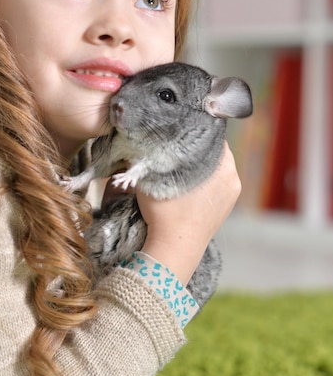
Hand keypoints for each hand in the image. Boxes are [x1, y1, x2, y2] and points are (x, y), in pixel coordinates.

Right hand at [136, 141, 240, 284]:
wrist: (175, 249)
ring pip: (216, 168)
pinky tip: (187, 182)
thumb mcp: (153, 177)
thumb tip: (143, 138)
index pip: (212, 135)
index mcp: (224, 166)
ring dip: (201, 163)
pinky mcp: (225, 208)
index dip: (195, 128)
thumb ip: (151, 154)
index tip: (180, 126)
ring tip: (180, 162)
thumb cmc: (165, 213)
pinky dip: (204, 179)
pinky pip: (216, 183)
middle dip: (196, 147)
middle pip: (215, 151)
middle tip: (176, 141)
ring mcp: (231, 195)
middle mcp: (233, 178)